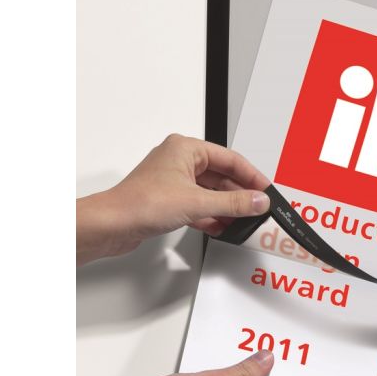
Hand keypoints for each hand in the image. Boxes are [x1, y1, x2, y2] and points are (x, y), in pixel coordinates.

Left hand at [77, 134, 271, 264]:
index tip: (265, 189)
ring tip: (244, 218)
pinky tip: (224, 226)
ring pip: (211, 192)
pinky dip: (213, 216)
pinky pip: (200, 206)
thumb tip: (257, 200)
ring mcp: (174, 182)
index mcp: (185, 149)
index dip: (251, 175)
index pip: (230, 159)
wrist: (111, 225)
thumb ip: (232, 202)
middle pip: (222, 176)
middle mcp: (180, 161)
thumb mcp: (196, 202)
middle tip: (258, 207)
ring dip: (227, 207)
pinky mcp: (170, 201)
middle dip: (240, 194)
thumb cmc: (138, 203)